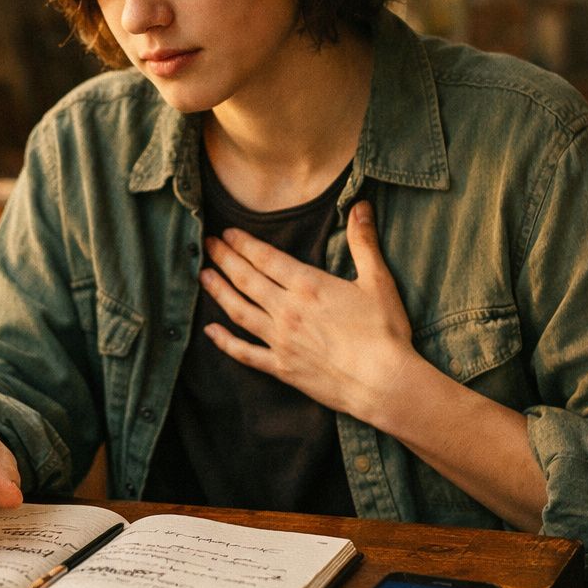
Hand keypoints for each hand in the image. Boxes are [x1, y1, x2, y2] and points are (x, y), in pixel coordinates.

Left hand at [198, 200, 416, 421]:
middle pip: (246, 279)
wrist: (383, 383)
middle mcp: (287, 310)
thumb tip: (360, 205)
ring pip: (239, 311)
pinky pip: (244, 353)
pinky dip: (224, 341)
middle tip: (207, 244)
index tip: (227, 232)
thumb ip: (363, 242)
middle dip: (224, 259)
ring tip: (203, 276)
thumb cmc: (384, 332)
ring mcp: (280, 340)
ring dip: (218, 291)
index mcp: (308, 285)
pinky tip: (210, 331)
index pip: (266, 258)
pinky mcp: (281, 367)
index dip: (243, 243)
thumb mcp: (378, 281)